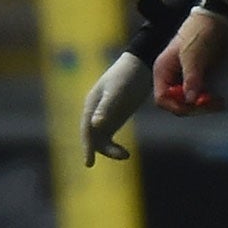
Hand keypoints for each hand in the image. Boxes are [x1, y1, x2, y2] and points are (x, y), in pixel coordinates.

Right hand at [81, 51, 150, 165]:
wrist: (141, 64)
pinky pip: (110, 137)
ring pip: (101, 139)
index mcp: (91, 104)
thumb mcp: (117, 91)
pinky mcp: (116, 117)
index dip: (87, 146)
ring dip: (110, 150)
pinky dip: (115, 147)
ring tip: (125, 154)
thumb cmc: (127, 75)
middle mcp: (95, 112)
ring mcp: (105, 115)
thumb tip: (95, 125)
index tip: (89, 163)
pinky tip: (125, 152)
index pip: (86, 129)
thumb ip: (106, 107)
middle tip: (121, 156)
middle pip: (93, 137)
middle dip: (102, 150)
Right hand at [155, 12, 227, 115]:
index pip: (162, 98)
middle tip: (213, 104)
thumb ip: (191, 78)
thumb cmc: (199, 34)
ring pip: (188, 100)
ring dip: (202, 105)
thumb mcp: (194, 56)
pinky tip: (217, 98)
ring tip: (218, 102)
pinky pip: (197, 94)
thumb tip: (190, 100)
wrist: (215, 19)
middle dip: (193, 106)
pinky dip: (206, 99)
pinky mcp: (195, 77)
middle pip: (176, 102)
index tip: (195, 105)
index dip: (177, 106)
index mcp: (163, 71)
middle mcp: (170, 77)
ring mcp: (182, 77)